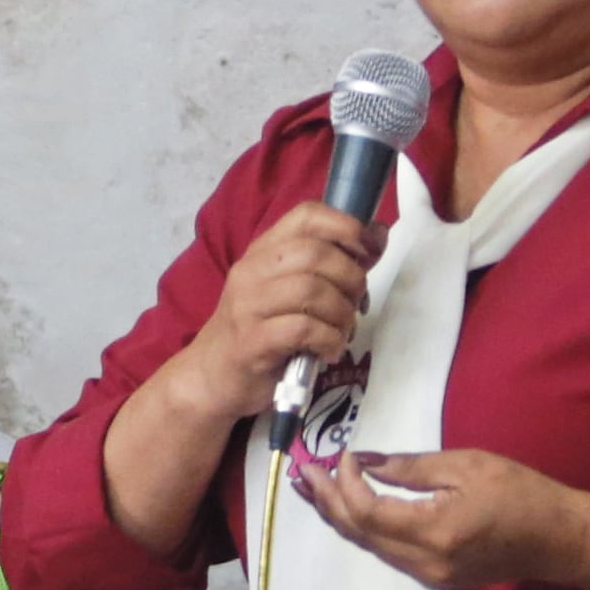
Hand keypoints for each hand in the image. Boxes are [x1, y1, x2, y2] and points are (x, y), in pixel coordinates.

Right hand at [181, 200, 383, 423]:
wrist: (213, 375)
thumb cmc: (258, 329)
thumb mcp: (290, 290)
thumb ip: (332, 263)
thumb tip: (377, 234)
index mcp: (263, 251)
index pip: (307, 215)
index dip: (347, 226)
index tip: (368, 251)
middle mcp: (252, 271)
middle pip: (316, 253)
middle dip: (351, 279)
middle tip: (355, 305)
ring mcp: (248, 305)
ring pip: (313, 290)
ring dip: (343, 314)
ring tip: (342, 331)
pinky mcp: (252, 341)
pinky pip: (305, 329)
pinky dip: (329, 341)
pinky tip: (328, 351)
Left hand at [294, 448, 587, 589]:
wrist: (560, 540)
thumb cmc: (522, 494)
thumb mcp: (466, 466)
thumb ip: (410, 467)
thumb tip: (364, 462)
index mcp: (434, 533)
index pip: (367, 512)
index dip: (346, 483)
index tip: (344, 455)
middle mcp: (425, 563)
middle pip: (359, 534)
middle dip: (327, 502)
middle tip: (302, 474)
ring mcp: (428, 577)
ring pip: (369, 546)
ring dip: (340, 516)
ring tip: (313, 490)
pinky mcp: (434, 579)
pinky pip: (387, 553)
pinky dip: (364, 529)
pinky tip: (350, 509)